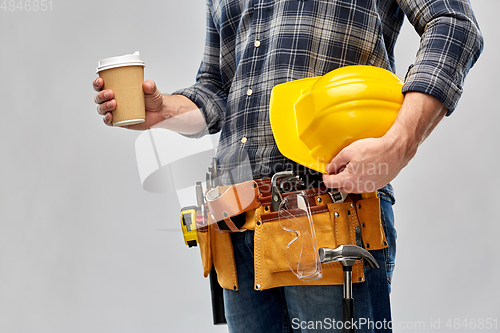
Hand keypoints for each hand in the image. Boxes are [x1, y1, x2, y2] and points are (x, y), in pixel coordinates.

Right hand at [93, 78, 166, 129]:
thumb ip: (150, 86)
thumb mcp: (152, 90)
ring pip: (102, 109)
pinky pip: (108, 121)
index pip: (101, 85)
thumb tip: (146, 84)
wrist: (159, 113)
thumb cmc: (152, 99)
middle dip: (101, 95)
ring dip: (104, 106)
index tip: (101, 81)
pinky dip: (107, 119)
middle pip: (99, 98)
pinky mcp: (119, 121)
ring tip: (113, 103)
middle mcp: (113, 100)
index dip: (97, 83)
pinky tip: (110, 116)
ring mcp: (115, 111)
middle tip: (110, 93)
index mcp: (117, 89)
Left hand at [322, 92, 446, 192]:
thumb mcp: (349, 151)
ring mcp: (368, 188)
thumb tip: (329, 167)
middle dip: (337, 179)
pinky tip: (363, 169)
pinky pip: (363, 186)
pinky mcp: (377, 185)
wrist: (395, 151)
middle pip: (340, 187)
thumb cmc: (376, 150)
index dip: (325, 177)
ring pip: (352, 188)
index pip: (330, 183)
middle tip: (338, 168)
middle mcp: (358, 187)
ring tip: (352, 167)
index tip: (326, 173)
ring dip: (348, 180)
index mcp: (349, 179)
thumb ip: (336, 162)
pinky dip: (360, 180)